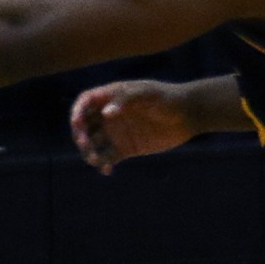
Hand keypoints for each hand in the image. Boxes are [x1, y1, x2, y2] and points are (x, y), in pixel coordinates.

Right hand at [69, 80, 195, 174]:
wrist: (188, 115)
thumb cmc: (167, 98)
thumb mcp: (148, 94)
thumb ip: (127, 100)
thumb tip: (106, 114)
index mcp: (111, 97)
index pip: (85, 102)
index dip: (77, 111)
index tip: (77, 123)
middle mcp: (110, 115)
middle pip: (84, 125)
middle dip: (80, 135)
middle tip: (86, 144)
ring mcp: (117, 132)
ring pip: (93, 143)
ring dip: (89, 152)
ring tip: (96, 160)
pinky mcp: (126, 148)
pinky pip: (108, 157)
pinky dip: (103, 164)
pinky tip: (106, 169)